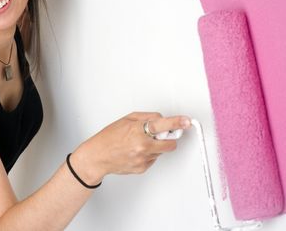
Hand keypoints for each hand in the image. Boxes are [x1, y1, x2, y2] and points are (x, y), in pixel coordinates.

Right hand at [70, 112, 190, 183]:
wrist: (98, 157)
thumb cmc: (109, 137)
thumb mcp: (127, 119)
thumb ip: (147, 117)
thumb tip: (162, 119)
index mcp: (138, 131)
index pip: (163, 125)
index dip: (177, 122)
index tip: (187, 121)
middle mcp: (142, 146)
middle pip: (170, 143)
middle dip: (169, 138)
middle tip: (162, 134)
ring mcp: (143, 158)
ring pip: (161, 150)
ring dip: (156, 145)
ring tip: (139, 143)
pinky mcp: (143, 168)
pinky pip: (154, 158)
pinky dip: (149, 154)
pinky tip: (136, 151)